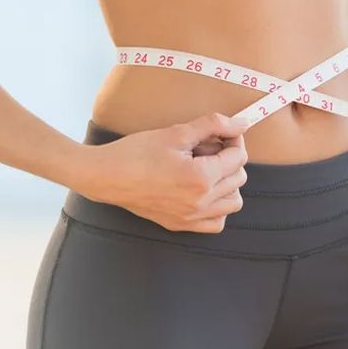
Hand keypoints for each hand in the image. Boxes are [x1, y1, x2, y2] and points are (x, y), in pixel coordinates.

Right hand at [77, 112, 250, 232]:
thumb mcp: (177, 132)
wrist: (104, 176)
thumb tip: (242, 123)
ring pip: (233, 202)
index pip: (239, 158)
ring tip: (208, 169)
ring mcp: (191, 217)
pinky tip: (204, 191)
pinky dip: (218, 207)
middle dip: (230, 159)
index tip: (222, 134)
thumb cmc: (137, 152)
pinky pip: (216, 222)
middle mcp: (200, 202)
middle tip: (209, 148)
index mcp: (201, 178)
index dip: (234, 141)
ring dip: (228, 183)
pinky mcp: (181, 225)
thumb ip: (214, 125)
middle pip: (239, 178)